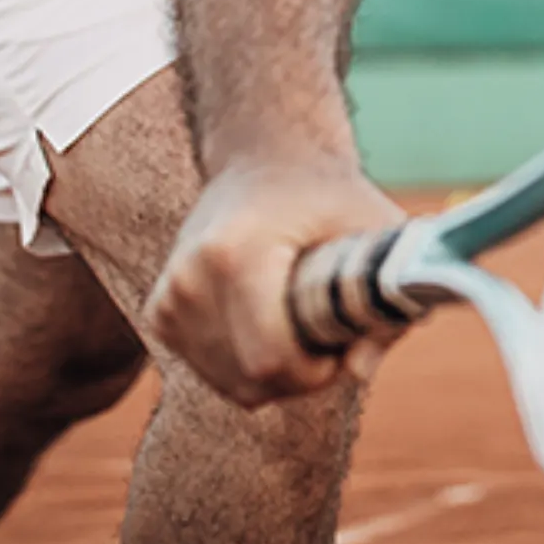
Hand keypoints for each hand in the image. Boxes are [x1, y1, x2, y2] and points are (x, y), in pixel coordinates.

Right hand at [143, 159, 407, 407]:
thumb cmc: (329, 197)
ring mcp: (168, 298)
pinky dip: (247, 366)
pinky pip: (214, 373)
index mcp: (236, 253)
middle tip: (330, 332)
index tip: (343, 343)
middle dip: (303, 375)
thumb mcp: (375, 233)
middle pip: (252, 379)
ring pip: (232, 385)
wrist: (264, 158)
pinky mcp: (159, 313)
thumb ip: (384, 303)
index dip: (317, 371)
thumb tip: (359, 370)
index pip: (269, 358)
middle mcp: (190, 278)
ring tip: (301, 320)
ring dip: (277, 374)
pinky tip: (269, 323)